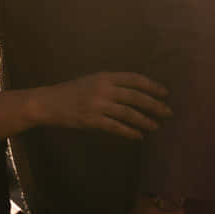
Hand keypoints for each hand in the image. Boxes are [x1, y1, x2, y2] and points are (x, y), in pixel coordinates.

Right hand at [35, 72, 171, 137]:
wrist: (46, 103)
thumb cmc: (69, 92)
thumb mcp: (91, 80)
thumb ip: (111, 84)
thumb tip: (136, 93)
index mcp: (104, 76)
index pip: (134, 79)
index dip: (152, 86)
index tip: (165, 94)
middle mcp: (103, 89)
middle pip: (136, 97)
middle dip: (155, 105)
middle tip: (168, 113)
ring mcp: (98, 105)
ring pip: (129, 113)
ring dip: (145, 121)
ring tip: (155, 127)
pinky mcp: (92, 120)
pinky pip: (116, 127)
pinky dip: (129, 132)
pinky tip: (138, 136)